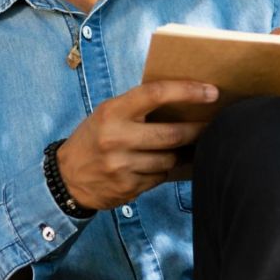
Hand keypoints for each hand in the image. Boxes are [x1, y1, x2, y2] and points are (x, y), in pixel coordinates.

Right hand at [58, 81, 217, 210]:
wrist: (66, 178)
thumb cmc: (93, 138)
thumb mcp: (107, 114)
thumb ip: (136, 107)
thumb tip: (182, 99)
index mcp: (112, 112)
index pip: (155, 94)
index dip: (187, 91)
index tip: (211, 92)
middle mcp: (116, 139)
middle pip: (172, 134)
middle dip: (198, 130)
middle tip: (213, 125)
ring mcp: (122, 166)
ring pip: (170, 158)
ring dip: (181, 153)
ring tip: (185, 147)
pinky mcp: (128, 187)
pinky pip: (160, 176)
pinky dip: (165, 169)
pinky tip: (159, 163)